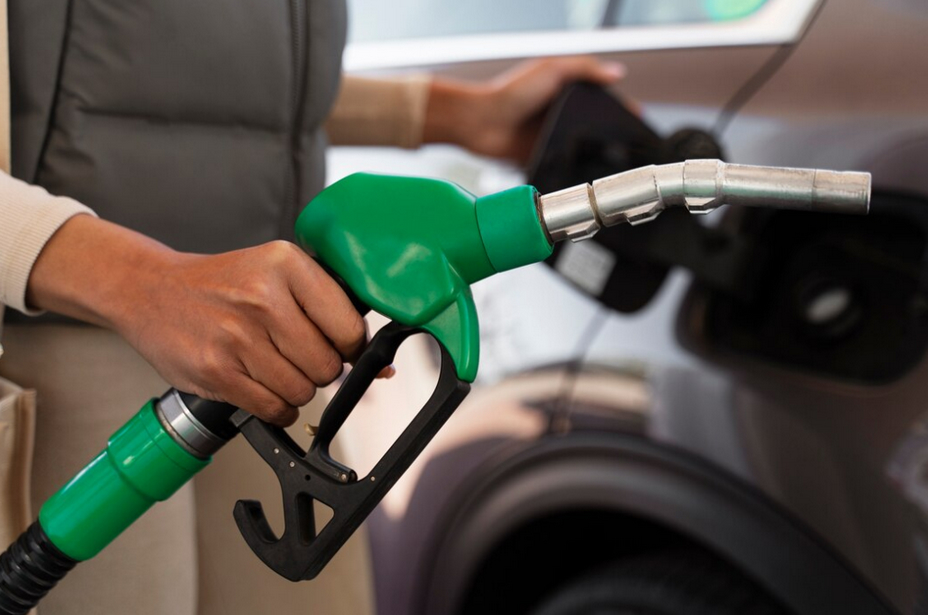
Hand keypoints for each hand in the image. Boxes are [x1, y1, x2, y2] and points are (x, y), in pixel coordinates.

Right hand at [27, 216, 367, 425]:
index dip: (348, 347)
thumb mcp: (275, 271)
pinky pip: (274, 409)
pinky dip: (275, 406)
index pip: (349, 328)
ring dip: (294, 388)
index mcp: (286, 263)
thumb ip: (328, 308)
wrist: (150, 290)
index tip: (335, 345)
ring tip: (269, 365)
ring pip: (303, 391)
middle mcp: (262, 296)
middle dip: (318, 369)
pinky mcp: (216, 371)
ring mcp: (237, 336)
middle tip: (294, 355)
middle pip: (328, 366)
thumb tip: (381, 365)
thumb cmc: (222, 284)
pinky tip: (258, 384)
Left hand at [424, 56, 626, 162]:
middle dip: (610, 133)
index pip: (599, 99)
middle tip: (629, 143)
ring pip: (580, 146)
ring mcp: (550, 136)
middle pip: (593, 125)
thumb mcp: (551, 69)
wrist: (482, 123)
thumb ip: (584, 68)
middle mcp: (559, 115)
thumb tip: (616, 73)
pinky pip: (562, 163)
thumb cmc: (509, 93)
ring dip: (593, 152)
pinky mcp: (541, 156)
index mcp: (564, 92)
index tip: (635, 117)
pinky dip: (571, 166)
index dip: (618, 108)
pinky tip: (583, 169)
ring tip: (612, 159)